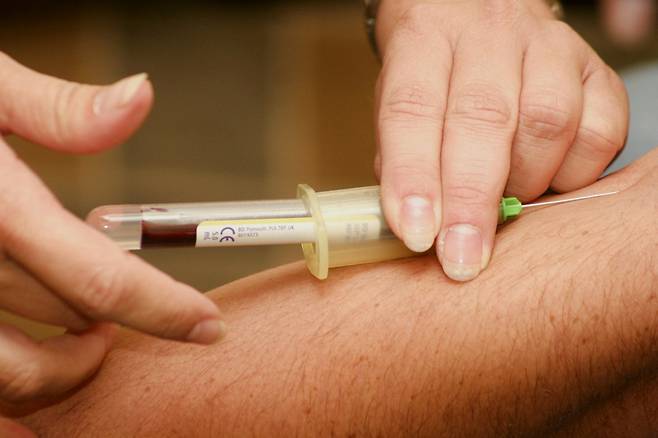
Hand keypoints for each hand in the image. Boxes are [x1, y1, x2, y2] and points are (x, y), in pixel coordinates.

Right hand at [0, 53, 223, 424]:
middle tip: (133, 308)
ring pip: (8, 375)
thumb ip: (60, 108)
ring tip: (86, 338)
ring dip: (61, 369)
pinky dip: (10, 390)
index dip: (166, 309)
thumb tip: (142, 96)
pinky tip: (33, 370)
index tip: (208, 324)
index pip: (100, 278)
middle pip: (61, 328)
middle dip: (113, 325)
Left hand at [373, 0, 628, 280]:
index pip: (412, 109)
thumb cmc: (432, 75)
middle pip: (483, 117)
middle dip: (472, 200)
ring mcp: (547, 48)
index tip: (417, 234)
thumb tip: (418, 225)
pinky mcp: (594, 70)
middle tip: (461, 258)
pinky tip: (547, 183)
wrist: (477, 17)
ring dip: (523, 185)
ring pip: (547, 123)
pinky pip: (600, 131)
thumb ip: (400, 159)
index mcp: (423, 41)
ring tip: (505, 206)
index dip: (413, 177)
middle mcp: (487, 37)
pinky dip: (573, 174)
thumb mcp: (393, 103)